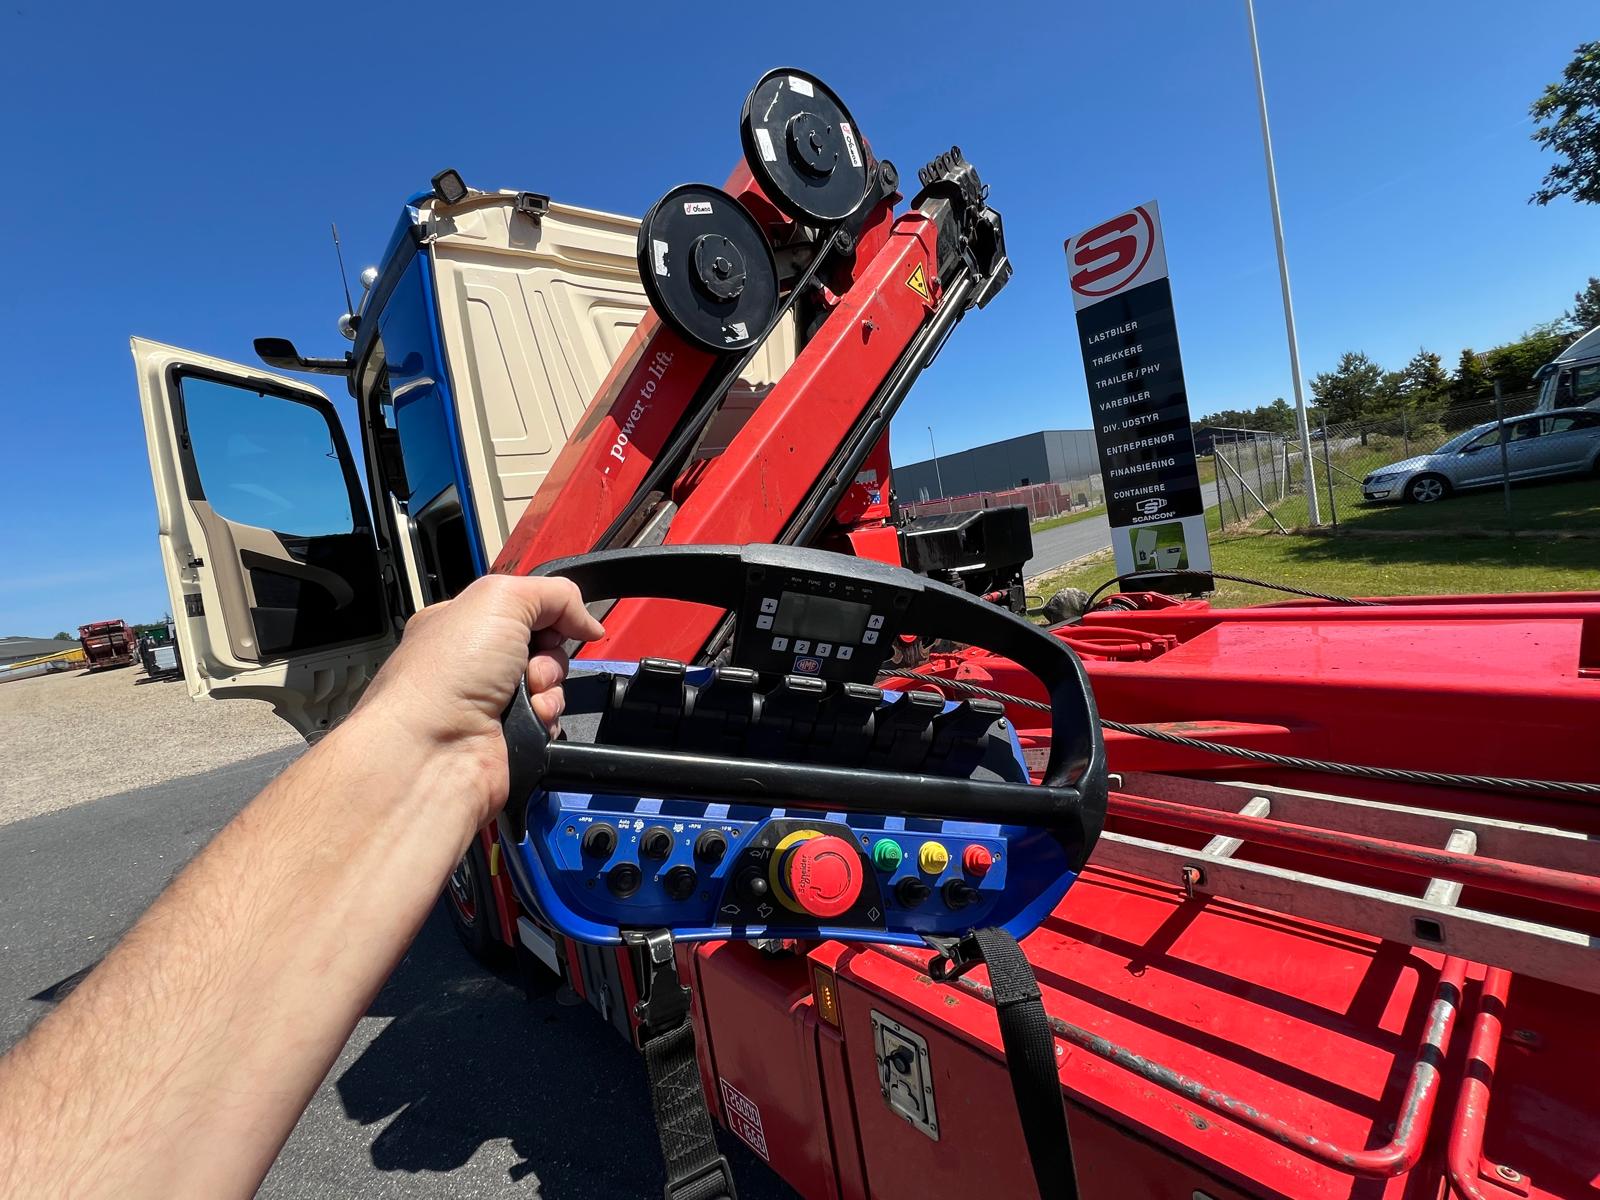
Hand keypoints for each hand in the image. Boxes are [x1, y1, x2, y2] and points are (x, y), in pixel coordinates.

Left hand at [346, 574, 604, 825]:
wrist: (434, 749)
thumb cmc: (444, 674)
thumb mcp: (501, 599)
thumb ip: (554, 595)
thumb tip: (586, 621)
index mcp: (464, 623)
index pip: (524, 608)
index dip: (546, 614)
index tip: (554, 622)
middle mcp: (475, 663)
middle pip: (544, 647)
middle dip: (549, 656)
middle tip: (529, 667)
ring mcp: (492, 702)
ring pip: (552, 685)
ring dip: (551, 688)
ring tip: (527, 697)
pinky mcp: (509, 736)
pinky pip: (551, 719)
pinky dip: (547, 718)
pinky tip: (528, 721)